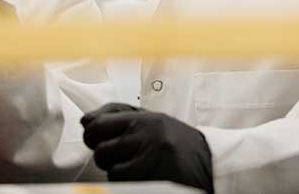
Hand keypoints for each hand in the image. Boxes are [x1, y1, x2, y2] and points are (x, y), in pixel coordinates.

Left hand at [81, 103, 212, 192]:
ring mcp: (150, 159)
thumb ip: (119, 115)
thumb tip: (86, 119)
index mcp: (144, 119)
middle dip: (103, 154)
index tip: (96, 138)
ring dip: (116, 171)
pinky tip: (142, 176)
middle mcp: (146, 136)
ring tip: (134, 166)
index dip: (91, 133)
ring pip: (110, 170)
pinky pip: (123, 183)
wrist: (212, 163)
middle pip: (99, 148)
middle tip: (117, 156)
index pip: (98, 123)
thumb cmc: (177, 141)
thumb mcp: (152, 119)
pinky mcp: (154, 179)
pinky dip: (128, 182)